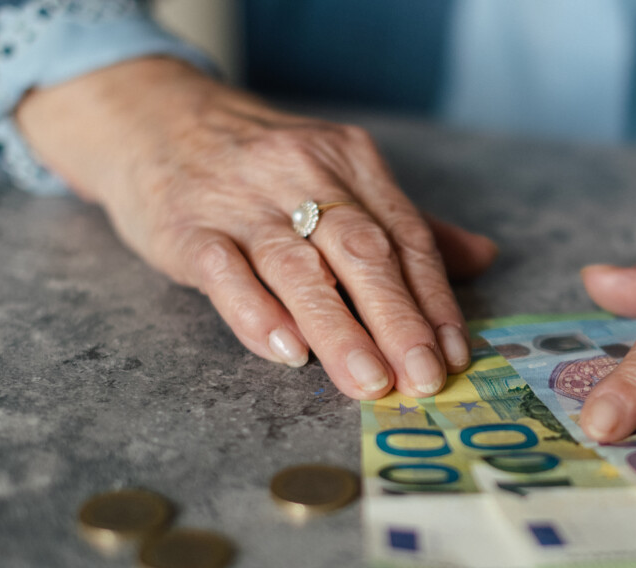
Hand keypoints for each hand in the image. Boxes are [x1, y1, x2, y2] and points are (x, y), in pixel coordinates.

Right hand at [16, 58, 497, 398]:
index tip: (454, 355)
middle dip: (399, 319)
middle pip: (362, 251)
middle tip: (423, 378)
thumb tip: (483, 259)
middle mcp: (301, 173)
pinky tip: (287, 352)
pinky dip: (258, 312)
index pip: (405, 235)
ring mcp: (240, 199)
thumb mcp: (337, 175)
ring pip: (299, 268)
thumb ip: (405, 225)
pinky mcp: (185, 226)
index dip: (435, 299)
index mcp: (349, 160)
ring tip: (369, 382)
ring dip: (339, 329)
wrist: (151, 117)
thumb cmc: (259, 166)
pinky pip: (226, 271)